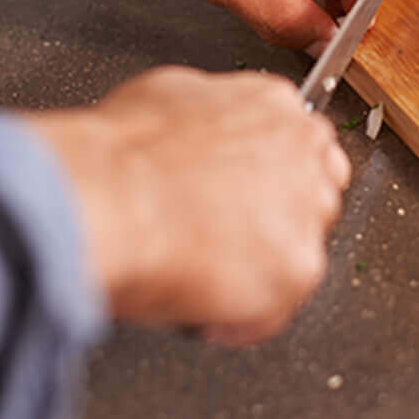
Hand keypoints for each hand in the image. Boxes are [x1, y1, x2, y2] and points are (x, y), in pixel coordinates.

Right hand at [25, 66, 347, 344]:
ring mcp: (305, 214)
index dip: (268, 181)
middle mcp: (303, 156)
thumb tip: (197, 136)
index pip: (301, 146)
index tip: (244, 200)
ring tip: (201, 276)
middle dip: (272, 224)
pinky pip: (274, 309)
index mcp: (272, 106)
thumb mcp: (163, 97)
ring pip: (297, 254)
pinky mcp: (297, 269)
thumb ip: (206, 117)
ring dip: (257, 271)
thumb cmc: (117, 157)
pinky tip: (201, 310)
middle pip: (312, 198)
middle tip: (221, 241)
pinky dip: (239, 321)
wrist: (106, 199)